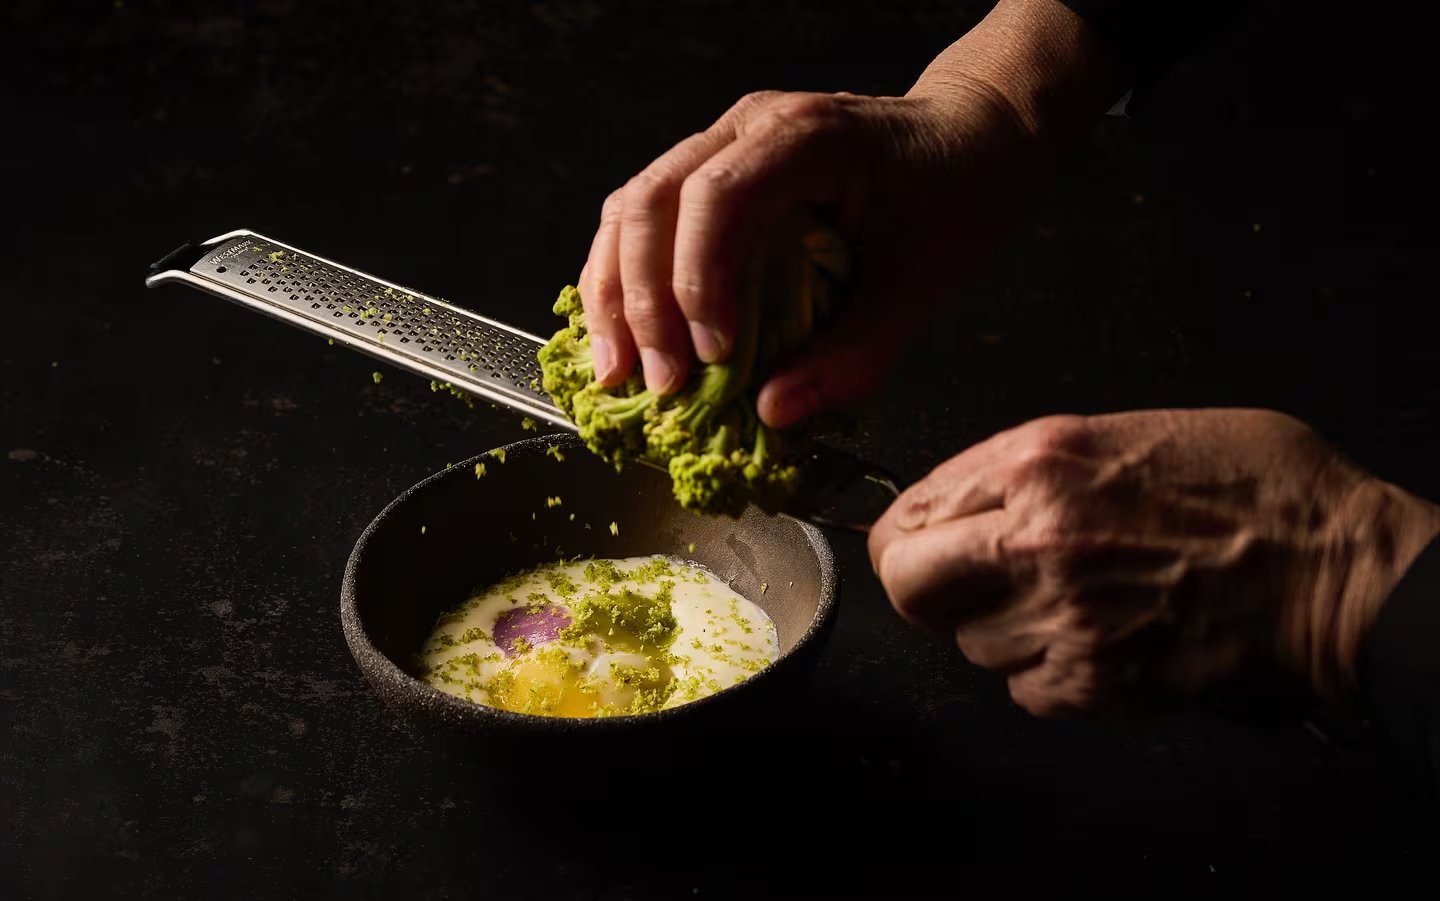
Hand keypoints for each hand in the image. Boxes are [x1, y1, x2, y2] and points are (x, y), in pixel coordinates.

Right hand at [577, 0, 1120, 427]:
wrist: (975, 133)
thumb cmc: (956, 192)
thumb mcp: (923, 282)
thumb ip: (855, 353)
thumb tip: (774, 413)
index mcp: (804, 138)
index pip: (716, 198)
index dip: (696, 281)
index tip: (711, 356)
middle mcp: (748, 126)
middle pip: (651, 201)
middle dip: (640, 300)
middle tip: (656, 383)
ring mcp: (723, 142)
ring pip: (631, 206)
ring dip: (615, 293)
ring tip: (617, 370)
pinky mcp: (714, 170)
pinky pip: (646, 217)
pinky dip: (628, 278)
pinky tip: (627, 335)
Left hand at [868, 410, 1439, 714]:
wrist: (1340, 573)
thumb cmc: (1259, 493)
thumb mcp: (1135, 432)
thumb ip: (1037, 466)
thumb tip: (970, 497)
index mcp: (1041, 461)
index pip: (912, 509)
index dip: (908, 532)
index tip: (920, 543)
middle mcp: (1035, 538)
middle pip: (908, 585)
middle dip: (924, 586)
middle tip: (958, 582)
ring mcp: (1062, 617)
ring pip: (969, 644)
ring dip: (1001, 629)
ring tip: (1068, 603)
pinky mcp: (1095, 682)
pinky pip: (1023, 690)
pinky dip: (1047, 675)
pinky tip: (1096, 640)